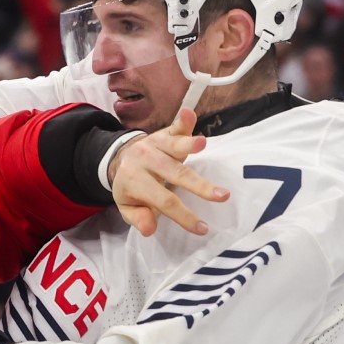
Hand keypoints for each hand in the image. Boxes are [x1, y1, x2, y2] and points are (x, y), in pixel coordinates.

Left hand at [109, 108, 228, 235]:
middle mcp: (143, 161)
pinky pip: (174, 128)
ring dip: (189, 145)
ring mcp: (153, 144)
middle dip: (200, 186)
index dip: (184, 216)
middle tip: (222, 196)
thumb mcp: (127, 208)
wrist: (120, 158)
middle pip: (175, 175)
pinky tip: (189, 113)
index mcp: (133, 182)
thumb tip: (149, 230)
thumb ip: (138, 218)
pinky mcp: (163, 134)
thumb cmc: (131, 188)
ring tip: (203, 143)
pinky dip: (183, 121)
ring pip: (174, 147)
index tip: (203, 228)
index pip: (164, 201)